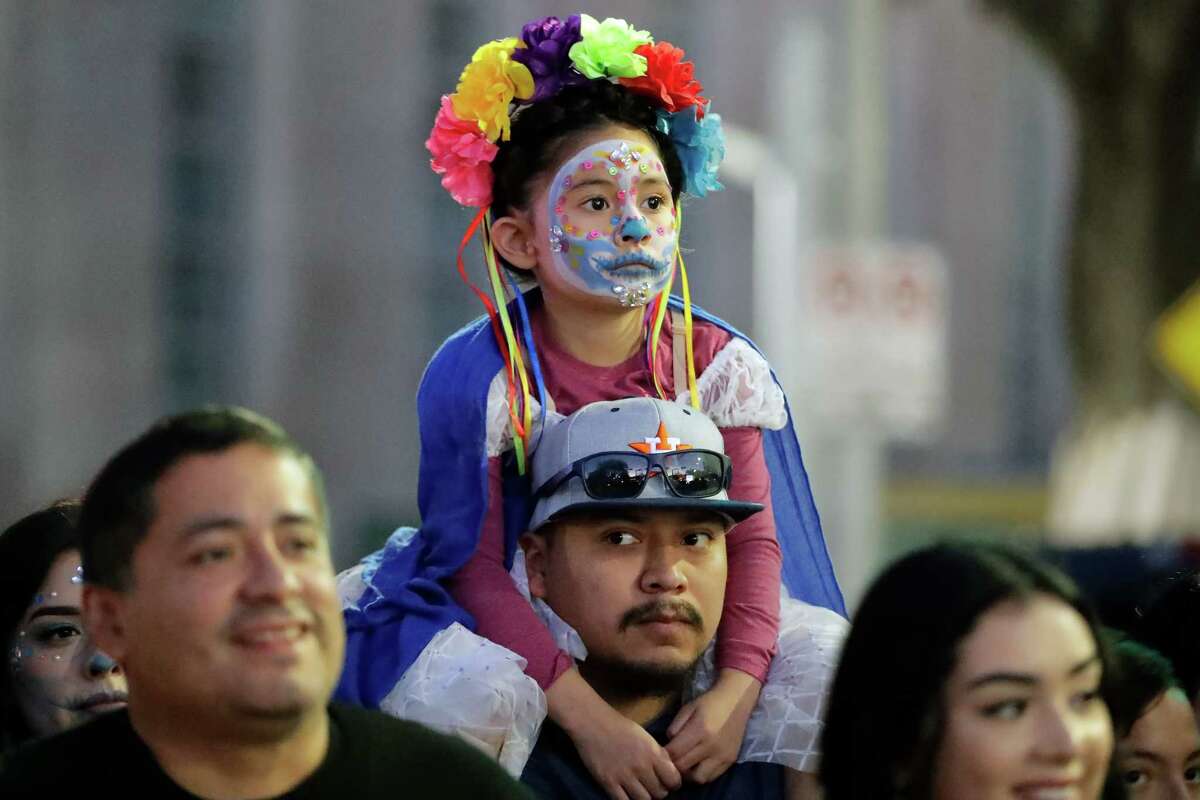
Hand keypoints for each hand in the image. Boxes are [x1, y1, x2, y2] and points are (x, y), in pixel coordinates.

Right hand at [546, 667, 681, 799]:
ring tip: (641, 790)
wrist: (592, 723)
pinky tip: (627, 793)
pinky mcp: (608, 782)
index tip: (668, 781)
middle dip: (659, 791)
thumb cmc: (620, 727)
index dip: (673, 783)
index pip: (673, 780)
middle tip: (653, 786)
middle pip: (660, 793)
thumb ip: (658, 754)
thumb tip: (669, 771)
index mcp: (652, 753)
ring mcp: (623, 776)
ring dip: (645, 797)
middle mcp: (640, 766)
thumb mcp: (645, 736)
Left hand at [665, 668, 760, 782]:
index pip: (674, 753)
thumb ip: (675, 727)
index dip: (664, 755)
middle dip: (673, 766)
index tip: (660, 752)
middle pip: (684, 767)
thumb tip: (667, 746)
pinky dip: (702, 775)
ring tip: (684, 765)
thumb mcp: (687, 708)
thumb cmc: (709, 703)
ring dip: (688, 774)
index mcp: (700, 730)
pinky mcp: (730, 761)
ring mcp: (722, 756)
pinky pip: (712, 777)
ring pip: (698, 778)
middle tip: (670, 760)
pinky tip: (697, 765)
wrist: (736, 701)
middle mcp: (712, 746)